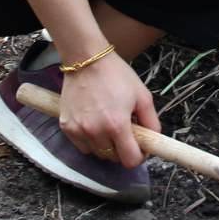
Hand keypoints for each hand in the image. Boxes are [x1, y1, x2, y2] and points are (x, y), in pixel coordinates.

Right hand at [57, 52, 159, 168]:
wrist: (86, 59)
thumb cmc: (116, 75)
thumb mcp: (143, 95)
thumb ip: (151, 122)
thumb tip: (152, 141)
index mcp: (117, 125)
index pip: (130, 160)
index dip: (139, 156)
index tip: (140, 146)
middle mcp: (96, 132)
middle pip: (114, 158)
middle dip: (123, 149)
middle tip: (125, 131)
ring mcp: (79, 130)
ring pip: (97, 153)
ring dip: (106, 146)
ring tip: (108, 125)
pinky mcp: (66, 127)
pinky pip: (82, 145)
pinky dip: (90, 140)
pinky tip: (94, 124)